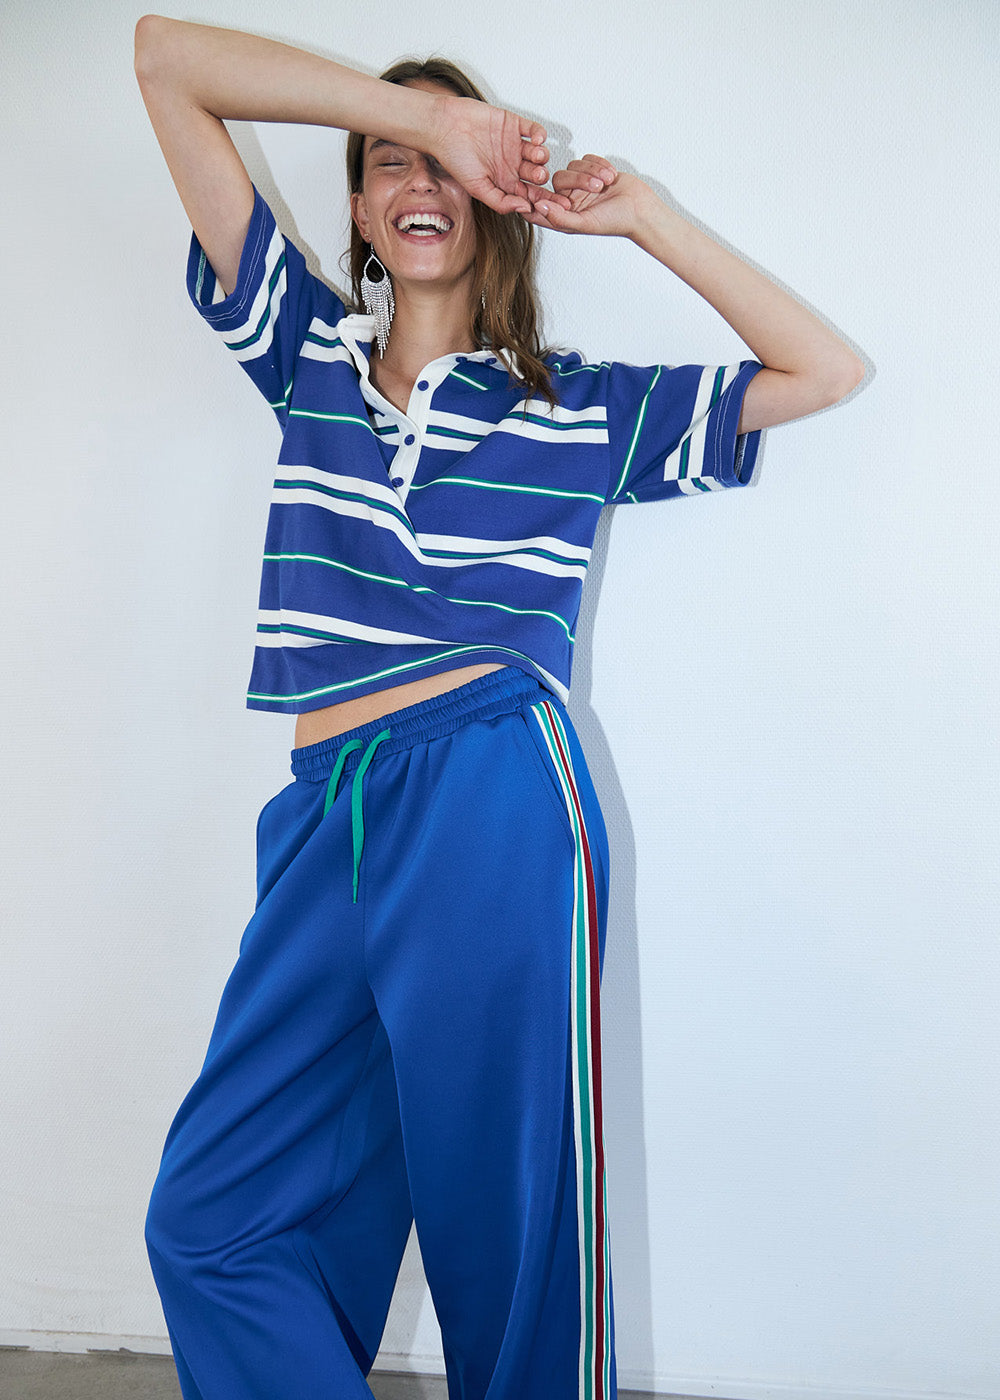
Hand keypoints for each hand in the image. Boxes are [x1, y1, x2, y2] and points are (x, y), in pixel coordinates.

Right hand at [426, 92, 550, 216]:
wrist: (443, 127)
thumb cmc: (454, 158)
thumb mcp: (477, 188)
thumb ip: (500, 201)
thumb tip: (525, 209)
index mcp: (504, 182)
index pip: (529, 194)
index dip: (544, 199)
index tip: (558, 205)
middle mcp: (511, 165)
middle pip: (536, 175)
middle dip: (541, 177)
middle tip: (538, 176)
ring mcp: (514, 145)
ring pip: (538, 153)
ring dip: (541, 156)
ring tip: (536, 156)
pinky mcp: (513, 124)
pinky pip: (534, 130)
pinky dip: (540, 135)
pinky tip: (537, 140)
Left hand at [521, 156, 651, 237]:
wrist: (641, 208)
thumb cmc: (615, 221)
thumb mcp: (585, 223)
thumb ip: (559, 217)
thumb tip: (537, 207)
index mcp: (563, 216)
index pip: (536, 207)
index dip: (528, 198)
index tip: (525, 188)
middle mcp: (570, 200)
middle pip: (558, 178)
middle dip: (579, 179)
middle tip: (598, 187)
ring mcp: (581, 185)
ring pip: (573, 165)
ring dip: (593, 171)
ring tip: (608, 182)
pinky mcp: (593, 171)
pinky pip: (586, 158)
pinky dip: (599, 164)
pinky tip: (611, 176)